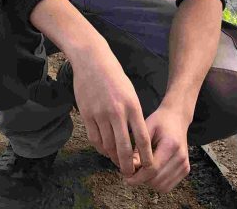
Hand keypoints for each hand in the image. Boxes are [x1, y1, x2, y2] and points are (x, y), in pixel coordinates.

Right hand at [71, 43, 153, 177]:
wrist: (92, 61)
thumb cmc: (114, 77)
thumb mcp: (130, 93)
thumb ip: (133, 115)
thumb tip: (136, 138)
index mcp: (132, 106)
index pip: (142, 138)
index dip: (146, 156)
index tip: (149, 167)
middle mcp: (117, 112)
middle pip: (124, 147)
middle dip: (128, 164)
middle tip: (130, 174)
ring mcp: (100, 114)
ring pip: (108, 145)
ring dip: (113, 156)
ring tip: (117, 162)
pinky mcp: (87, 114)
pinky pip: (94, 139)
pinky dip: (100, 148)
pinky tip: (105, 150)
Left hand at [123, 102, 191, 193]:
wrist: (177, 118)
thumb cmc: (159, 121)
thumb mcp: (146, 129)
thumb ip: (138, 149)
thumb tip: (129, 168)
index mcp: (171, 145)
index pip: (152, 169)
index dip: (137, 176)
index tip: (125, 176)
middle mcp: (180, 157)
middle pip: (157, 180)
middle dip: (141, 179)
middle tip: (132, 172)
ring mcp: (184, 164)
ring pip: (162, 187)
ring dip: (149, 183)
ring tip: (142, 171)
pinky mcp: (185, 169)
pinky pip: (168, 186)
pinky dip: (157, 183)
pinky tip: (151, 172)